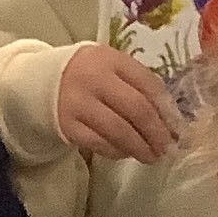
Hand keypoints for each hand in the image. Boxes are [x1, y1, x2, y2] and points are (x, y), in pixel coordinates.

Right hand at [57, 44, 178, 164]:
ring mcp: (78, 103)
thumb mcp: (111, 68)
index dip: (167, 109)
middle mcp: (94, 79)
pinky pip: (99, 143)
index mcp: (110, 59)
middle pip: (137, 109)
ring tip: (152, 156)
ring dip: (140, 147)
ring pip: (119, 130)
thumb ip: (138, 85)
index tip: (178, 128)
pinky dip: (117, 151)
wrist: (39, 82)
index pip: (148, 84)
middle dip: (157, 132)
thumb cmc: (86, 75)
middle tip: (168, 148)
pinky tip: (127, 153)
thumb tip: (171, 120)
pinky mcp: (67, 126)